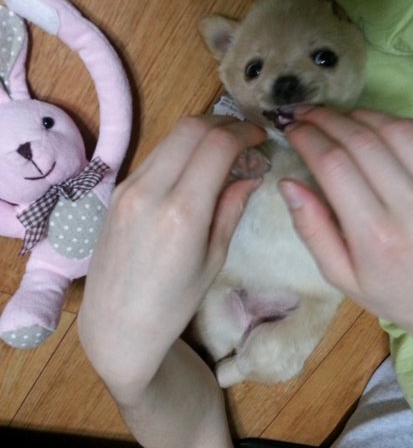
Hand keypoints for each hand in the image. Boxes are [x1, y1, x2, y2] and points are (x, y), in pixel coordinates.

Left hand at [78, 116, 264, 447]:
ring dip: (201, 133)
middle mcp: (150, 189)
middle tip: (246, 138)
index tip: (261, 137)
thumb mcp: (213, 259)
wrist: (117, 323)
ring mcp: (128, 186)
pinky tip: (196, 167)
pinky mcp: (117, 190)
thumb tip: (251, 171)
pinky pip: (156, 154)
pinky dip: (181, 149)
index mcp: (181, 211)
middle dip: (224, 124)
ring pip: (171, 136)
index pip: (217, 144)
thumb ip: (231, 207)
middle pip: (191, 127)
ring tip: (224, 150)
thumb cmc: (173, 303)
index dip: (245, 132)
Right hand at [280, 107, 412, 385]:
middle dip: (327, 119)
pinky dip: (401, 121)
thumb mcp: (341, 276)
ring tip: (340, 119)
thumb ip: (312, 230)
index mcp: (377, 237)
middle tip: (307, 115)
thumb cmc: (396, 294)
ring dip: (361, 115)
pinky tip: (382, 127)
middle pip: (362, 140)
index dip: (307, 138)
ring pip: (397, 129)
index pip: (334, 165)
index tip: (292, 130)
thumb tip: (288, 184)